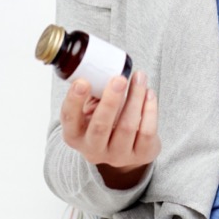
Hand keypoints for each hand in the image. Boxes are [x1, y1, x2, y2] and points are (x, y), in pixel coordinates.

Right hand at [60, 70, 159, 189]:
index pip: (69, 119)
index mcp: (75, 135)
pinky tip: (149, 93)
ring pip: (127, 126)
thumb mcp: (92, 110)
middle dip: (110, 101)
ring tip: (140, 77)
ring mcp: (117, 155)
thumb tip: (98, 63)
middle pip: (100, 127)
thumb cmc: (107, 121)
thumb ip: (93, 92)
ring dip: (135, 97)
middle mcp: (93, 149)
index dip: (74, 101)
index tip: (82, 81)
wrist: (127, 149)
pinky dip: (149, 109)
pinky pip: (146, 131)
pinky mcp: (140, 155)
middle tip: (119, 79)